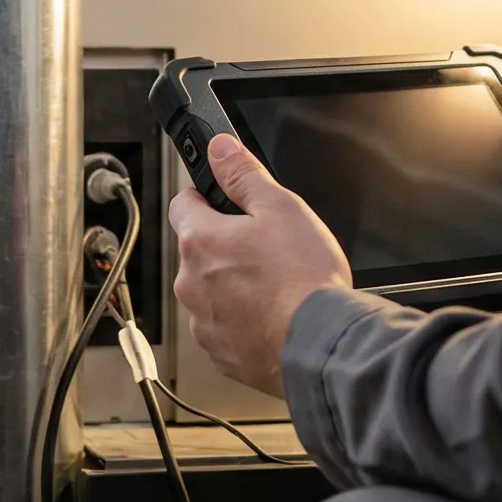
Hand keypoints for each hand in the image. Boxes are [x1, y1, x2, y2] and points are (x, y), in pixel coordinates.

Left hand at [169, 136, 351, 397]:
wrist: (319, 344)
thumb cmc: (303, 280)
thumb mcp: (281, 208)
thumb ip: (244, 175)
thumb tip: (219, 149)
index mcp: (200, 241)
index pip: (182, 205)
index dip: (205, 198)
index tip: (223, 201)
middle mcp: (190, 283)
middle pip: (199, 252)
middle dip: (226, 247)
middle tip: (266, 249)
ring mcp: (203, 322)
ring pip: (211, 292)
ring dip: (233, 287)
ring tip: (275, 287)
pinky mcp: (220, 353)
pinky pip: (225, 327)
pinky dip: (243, 320)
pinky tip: (274, 316)